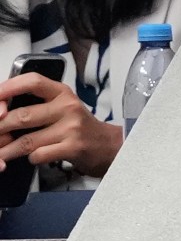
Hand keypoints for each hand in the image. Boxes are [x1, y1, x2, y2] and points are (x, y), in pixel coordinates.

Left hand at [0, 73, 122, 177]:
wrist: (110, 147)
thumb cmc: (81, 128)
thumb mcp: (62, 107)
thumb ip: (36, 104)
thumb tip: (1, 111)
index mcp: (61, 93)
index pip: (32, 82)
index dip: (8, 88)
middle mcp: (67, 108)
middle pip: (23, 116)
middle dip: (0, 128)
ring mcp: (71, 129)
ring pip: (27, 139)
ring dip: (7, 149)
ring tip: (0, 153)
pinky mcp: (74, 148)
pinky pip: (40, 154)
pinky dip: (30, 158)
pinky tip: (31, 158)